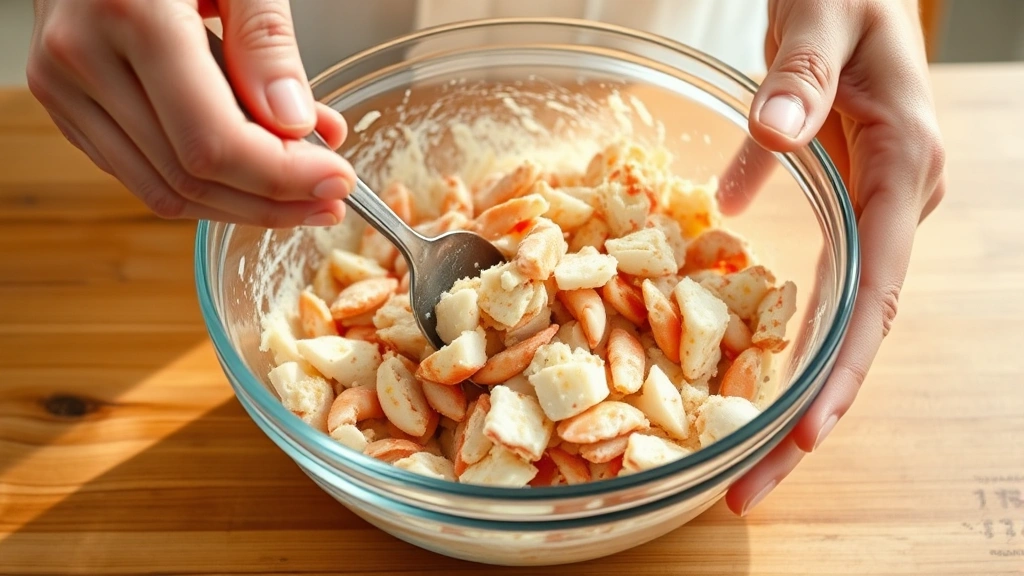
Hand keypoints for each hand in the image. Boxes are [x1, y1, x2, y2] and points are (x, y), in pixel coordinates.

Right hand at [27, 0, 354, 226]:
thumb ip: (267, 42)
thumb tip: (296, 124)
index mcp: (131, 15)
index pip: (214, 142)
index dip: (283, 177)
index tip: (337, 180)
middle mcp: (83, 59)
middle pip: (190, 177)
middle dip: (273, 201)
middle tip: (330, 196)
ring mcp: (63, 86)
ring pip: (162, 190)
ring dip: (241, 204)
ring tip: (302, 191)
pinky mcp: (64, 103)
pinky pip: (139, 172)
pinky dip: (203, 184)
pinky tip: (252, 170)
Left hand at [721, 0, 945, 514]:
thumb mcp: (823, 18)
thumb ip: (802, 77)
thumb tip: (776, 140)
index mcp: (907, 168)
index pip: (877, 290)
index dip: (843, 371)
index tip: (806, 438)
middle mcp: (897, 203)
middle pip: (857, 327)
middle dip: (810, 412)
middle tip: (754, 489)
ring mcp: (871, 205)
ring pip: (836, 314)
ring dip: (791, 384)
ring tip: (744, 454)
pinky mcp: (839, 198)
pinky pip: (812, 276)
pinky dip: (773, 326)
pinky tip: (730, 366)